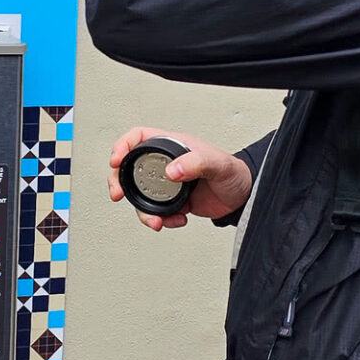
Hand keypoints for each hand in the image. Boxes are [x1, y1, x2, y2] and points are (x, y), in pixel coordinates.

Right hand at [105, 127, 253, 230]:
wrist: (243, 196)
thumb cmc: (233, 172)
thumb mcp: (217, 163)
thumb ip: (196, 163)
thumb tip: (171, 171)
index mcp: (172, 145)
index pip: (138, 138)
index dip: (123, 146)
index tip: (116, 161)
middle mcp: (166, 163)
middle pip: (130, 168)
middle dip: (118, 181)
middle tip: (117, 195)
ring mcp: (167, 183)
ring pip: (141, 195)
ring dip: (144, 211)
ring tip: (157, 222)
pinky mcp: (173, 201)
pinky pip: (157, 211)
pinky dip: (163, 219)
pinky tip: (179, 220)